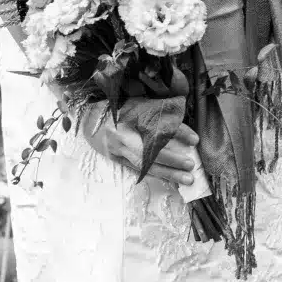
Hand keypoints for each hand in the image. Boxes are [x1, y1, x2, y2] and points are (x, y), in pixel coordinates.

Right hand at [79, 98, 198, 187]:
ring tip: (186, 179)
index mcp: (128, 114)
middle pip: (148, 149)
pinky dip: (155, 174)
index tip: (195, 140)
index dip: (177, 132)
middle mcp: (121, 133)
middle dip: (171, 158)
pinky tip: (170, 180)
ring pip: (144, 163)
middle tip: (190, 164)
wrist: (86, 116)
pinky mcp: (116, 158)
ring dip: (167, 173)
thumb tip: (182, 112)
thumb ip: (159, 108)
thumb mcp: (138, 102)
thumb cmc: (116, 106)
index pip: (156, 124)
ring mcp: (117, 148)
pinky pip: (138, 169)